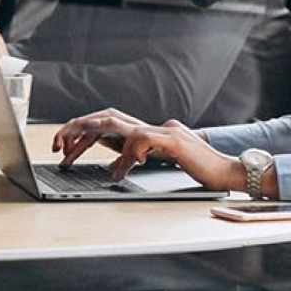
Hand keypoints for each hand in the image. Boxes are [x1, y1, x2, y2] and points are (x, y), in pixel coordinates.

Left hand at [52, 109, 236, 187]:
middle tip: (58, 148)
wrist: (231, 172)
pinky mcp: (173, 141)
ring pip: (115, 123)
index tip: (64, 147)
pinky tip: (120, 170)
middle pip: (105, 117)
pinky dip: (126, 154)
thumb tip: (117, 158)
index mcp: (148, 130)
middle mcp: (153, 125)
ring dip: (91, 140)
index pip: (108, 122)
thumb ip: (142, 154)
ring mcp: (163, 130)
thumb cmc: (200, 171)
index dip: (83, 131)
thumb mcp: (162, 161)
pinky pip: (140, 140)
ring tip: (75, 157)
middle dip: (76, 130)